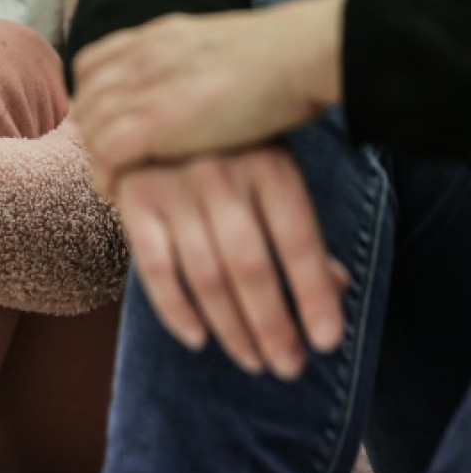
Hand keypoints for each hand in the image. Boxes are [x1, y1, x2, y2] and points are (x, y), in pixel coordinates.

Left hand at [73, 0, 344, 189]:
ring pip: (90, 129)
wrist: (304, 56)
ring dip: (99, 160)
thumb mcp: (218, 52)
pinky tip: (118, 191)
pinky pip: (104, 154)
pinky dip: (106, 176)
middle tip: (112, 163)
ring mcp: (146, 89)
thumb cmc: (282, 62)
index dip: (94, 99)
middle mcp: (143, 58)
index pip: (93, 66)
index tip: (110, 127)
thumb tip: (185, 98)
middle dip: (92, 135)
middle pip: (86, 101)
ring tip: (117, 181)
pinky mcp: (154, 123)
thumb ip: (189, 69)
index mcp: (157, 36)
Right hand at [112, 146, 346, 378]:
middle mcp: (221, 175)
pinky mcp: (135, 203)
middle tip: (289, 367)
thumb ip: (297, 227)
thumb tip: (337, 286)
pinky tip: (199, 340)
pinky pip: (155, 269)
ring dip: (232, 329)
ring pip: (206, 276)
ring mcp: (174, 189)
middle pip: (250, 267)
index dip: (314, 295)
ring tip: (254, 362)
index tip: (328, 342)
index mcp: (268, 164)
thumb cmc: (230, 150)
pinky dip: (176, 310)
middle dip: (273, 325)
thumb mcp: (273, 171)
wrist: (154, 104)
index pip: (298, 242)